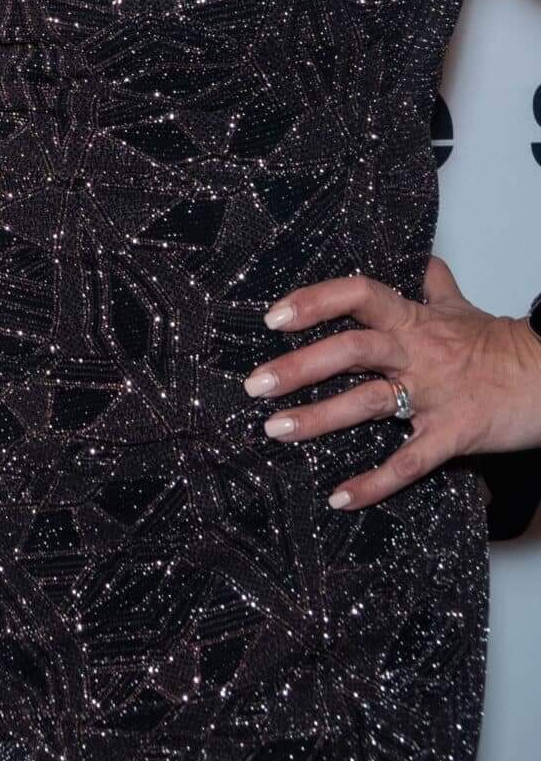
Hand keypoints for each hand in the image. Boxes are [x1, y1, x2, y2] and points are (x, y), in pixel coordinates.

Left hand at [247, 257, 540, 509]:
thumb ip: (436, 289)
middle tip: (254, 384)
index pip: (357, 295)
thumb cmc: (505, 348)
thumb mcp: (464, 311)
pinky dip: (374, 483)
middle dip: (298, 366)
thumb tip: (425, 263)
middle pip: (350, 350)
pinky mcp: (454, 435)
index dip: (314, 302)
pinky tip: (340, 498)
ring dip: (318, 418)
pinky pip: (409, 462)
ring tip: (276, 430)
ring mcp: (435, 395)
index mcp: (414, 321)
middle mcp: (417, 354)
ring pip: (368, 403)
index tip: (273, 317)